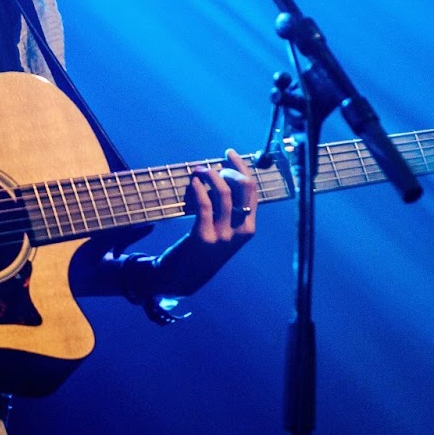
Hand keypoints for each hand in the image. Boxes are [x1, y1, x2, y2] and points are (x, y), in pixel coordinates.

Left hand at [153, 149, 257, 297]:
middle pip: (244, 188)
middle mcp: (240, 232)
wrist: (181, 280)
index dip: (241, 168)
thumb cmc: (200, 252)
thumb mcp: (222, 234)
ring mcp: (222, 235)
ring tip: (198, 171)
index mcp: (248, 228)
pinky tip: (193, 183)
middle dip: (230, 168)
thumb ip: (227, 212)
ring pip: (223, 193)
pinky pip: (204, 205)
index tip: (230, 154)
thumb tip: (221, 177)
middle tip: (214, 164)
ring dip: (210, 175)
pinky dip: (199, 189)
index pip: (252, 191)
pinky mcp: (203, 237)